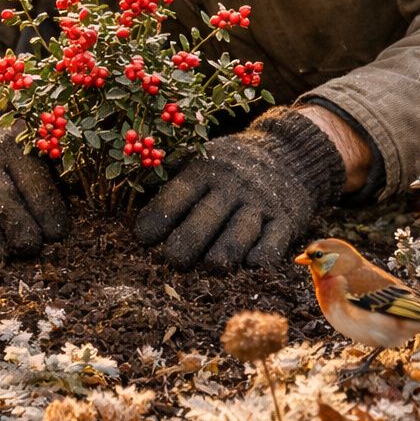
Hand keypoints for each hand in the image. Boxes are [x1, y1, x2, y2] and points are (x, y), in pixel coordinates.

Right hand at [0, 93, 69, 262]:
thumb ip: (58, 174)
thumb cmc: (14, 157)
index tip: (58, 235)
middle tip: (30, 248)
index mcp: (16, 148)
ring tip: (2, 260)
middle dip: (18, 226)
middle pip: (2, 197)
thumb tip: (93, 204)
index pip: (32, 180)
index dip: (46, 209)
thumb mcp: (36, 152)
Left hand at [133, 107, 345, 269]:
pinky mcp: (287, 220)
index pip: (178, 193)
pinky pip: (274, 242)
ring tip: (211, 267)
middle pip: (206, 218)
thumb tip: (130, 198)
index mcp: (205, 169)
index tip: (142, 238)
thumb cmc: (231, 164)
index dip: (159, 216)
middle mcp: (233, 186)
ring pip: (240, 233)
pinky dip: (262, 256)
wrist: (289, 153)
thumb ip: (170, 175)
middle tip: (172, 262)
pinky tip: (250, 265)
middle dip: (187, 242)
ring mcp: (261, 203)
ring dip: (223, 254)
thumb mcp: (201, 157)